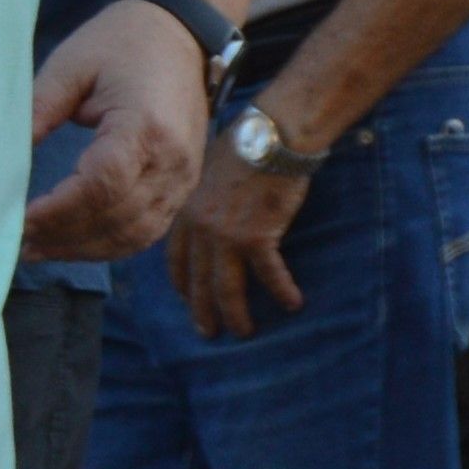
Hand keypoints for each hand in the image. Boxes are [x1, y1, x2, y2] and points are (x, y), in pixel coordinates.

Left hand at [21, 0, 213, 262]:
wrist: (179, 33)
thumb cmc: (120, 43)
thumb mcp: (70, 65)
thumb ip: (39, 110)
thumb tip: (2, 157)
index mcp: (144, 125)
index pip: (103, 184)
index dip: (60, 210)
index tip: (20, 220)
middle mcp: (173, 160)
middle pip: (118, 218)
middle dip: (65, 237)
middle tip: (17, 244)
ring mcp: (184, 176)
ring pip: (135, 234)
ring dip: (85, 250)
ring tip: (38, 251)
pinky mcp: (183, 184)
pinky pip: (149, 228)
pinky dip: (111, 243)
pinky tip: (74, 244)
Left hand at [166, 125, 310, 337]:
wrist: (268, 135)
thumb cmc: (243, 146)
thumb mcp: (207, 172)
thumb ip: (203, 199)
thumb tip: (208, 214)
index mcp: (185, 211)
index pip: (176, 257)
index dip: (182, 281)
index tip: (186, 298)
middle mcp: (199, 227)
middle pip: (198, 279)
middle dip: (201, 310)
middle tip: (207, 333)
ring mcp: (225, 234)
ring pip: (226, 287)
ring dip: (236, 313)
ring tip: (243, 332)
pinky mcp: (257, 236)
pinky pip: (269, 275)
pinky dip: (281, 291)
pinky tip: (293, 304)